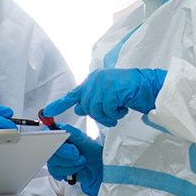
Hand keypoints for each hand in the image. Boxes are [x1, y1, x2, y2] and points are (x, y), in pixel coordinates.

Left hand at [43, 68, 166, 126]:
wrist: (148, 86)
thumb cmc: (128, 91)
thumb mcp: (107, 95)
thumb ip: (92, 100)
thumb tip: (77, 108)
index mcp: (93, 80)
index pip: (73, 94)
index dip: (59, 104)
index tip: (47, 112)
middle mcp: (96, 79)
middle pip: (86, 107)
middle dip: (100, 114)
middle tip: (112, 112)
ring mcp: (104, 83)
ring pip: (96, 111)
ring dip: (108, 116)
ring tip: (118, 109)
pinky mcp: (112, 90)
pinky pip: (108, 111)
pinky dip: (116, 113)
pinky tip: (123, 107)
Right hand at [47, 123, 102, 195]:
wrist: (97, 165)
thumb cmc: (91, 150)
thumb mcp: (85, 139)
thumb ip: (74, 133)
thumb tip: (63, 127)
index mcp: (60, 136)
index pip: (49, 136)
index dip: (57, 142)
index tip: (69, 146)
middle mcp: (55, 147)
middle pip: (52, 153)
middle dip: (69, 156)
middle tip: (79, 154)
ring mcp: (55, 159)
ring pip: (54, 164)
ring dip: (71, 165)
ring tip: (79, 161)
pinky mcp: (57, 171)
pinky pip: (57, 173)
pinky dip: (69, 171)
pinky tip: (75, 168)